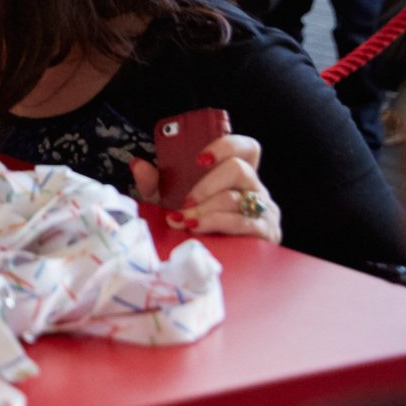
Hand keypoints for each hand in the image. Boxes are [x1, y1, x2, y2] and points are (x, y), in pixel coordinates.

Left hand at [131, 134, 280, 243]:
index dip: (226, 146)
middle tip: (186, 200)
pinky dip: (215, 223)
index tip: (200, 159)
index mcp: (237, 174)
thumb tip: (138, 164)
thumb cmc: (192, 221)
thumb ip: (154, 182)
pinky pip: (242, 222)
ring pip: (235, 197)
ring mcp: (264, 210)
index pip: (246, 148)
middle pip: (238, 169)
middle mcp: (254, 187)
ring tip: (185, 219)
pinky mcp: (266, 232)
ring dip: (205, 209)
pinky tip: (198, 227)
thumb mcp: (169, 200)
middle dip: (206, 185)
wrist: (207, 258)